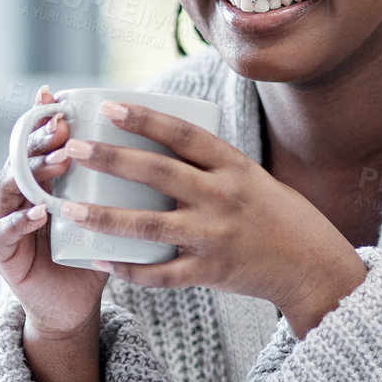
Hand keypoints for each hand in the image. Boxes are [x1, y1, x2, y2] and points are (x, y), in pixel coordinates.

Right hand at [0, 85, 110, 340]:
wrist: (72, 306)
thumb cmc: (94, 255)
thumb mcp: (108, 212)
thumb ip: (121, 184)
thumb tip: (163, 143)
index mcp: (42, 180)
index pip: (36, 141)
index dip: (41, 117)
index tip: (58, 98)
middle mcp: (19, 194)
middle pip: (21, 157)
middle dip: (39, 138)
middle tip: (61, 126)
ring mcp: (7, 221)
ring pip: (10, 187)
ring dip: (32, 172)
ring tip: (57, 163)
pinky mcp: (4, 253)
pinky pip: (6, 232)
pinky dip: (21, 220)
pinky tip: (39, 212)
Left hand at [50, 99, 367, 337]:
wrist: (313, 265)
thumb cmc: (275, 214)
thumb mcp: (248, 176)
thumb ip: (206, 163)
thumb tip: (154, 136)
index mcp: (233, 166)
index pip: (183, 134)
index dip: (144, 118)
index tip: (108, 106)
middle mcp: (223, 197)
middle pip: (158, 173)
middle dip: (111, 159)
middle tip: (72, 148)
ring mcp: (216, 236)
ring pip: (150, 226)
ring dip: (104, 218)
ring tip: (68, 210)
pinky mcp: (212, 272)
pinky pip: (162, 275)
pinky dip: (129, 270)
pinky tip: (99, 262)